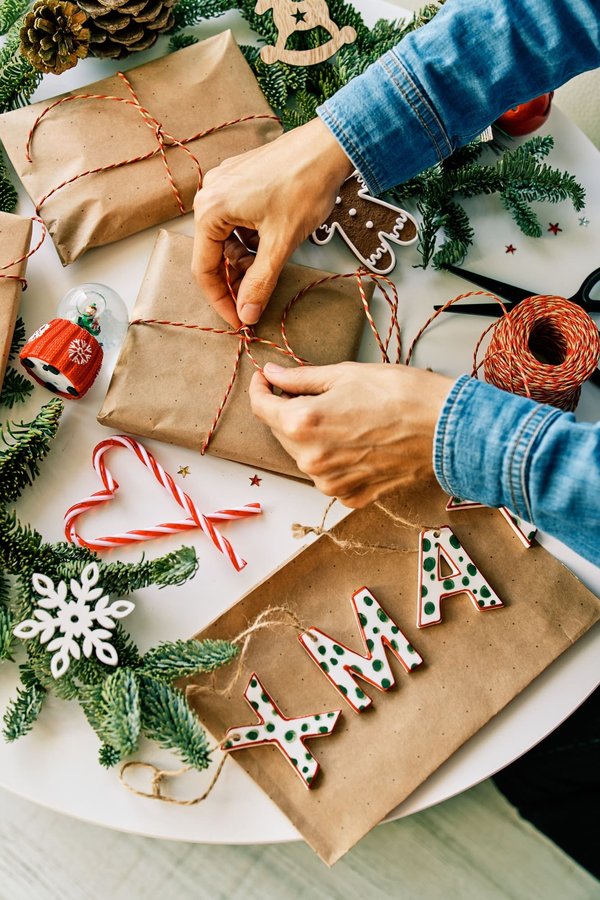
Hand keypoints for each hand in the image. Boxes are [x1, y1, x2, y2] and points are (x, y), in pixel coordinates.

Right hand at [192, 117, 353, 327]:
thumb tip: (246, 315)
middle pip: (213, 254)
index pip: (204, 269)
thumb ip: (259, 282)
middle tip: (255, 301)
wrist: (329, 146)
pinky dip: (250, 240)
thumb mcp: (280, 243)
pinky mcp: (240, 180)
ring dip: (244, 260)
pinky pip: (237, 221)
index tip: (238, 320)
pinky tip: (270, 245)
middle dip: (234, 280)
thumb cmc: (304, 186)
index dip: (221, 300)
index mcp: (210, 209)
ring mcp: (224, 185)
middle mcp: (210, 195)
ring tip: (268, 270)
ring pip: (227, 239)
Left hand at [249, 361, 454, 506]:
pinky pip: (328, 475)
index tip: (266, 380)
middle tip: (311, 393)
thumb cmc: (401, 395)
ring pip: (304, 454)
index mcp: (303, 424)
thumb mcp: (345, 375)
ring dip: (311, 436)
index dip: (260, 389)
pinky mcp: (350, 496)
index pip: (262, 408)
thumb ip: (301, 379)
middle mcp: (310, 459)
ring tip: (342, 417)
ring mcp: (329, 482)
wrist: (445, 429)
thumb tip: (272, 375)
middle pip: (281, 432)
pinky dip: (333, 458)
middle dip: (288, 411)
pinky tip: (355, 440)